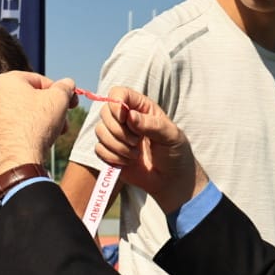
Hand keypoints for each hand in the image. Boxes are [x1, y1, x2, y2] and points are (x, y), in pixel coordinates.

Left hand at [0, 70, 75, 177]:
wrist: (14, 163)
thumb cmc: (35, 126)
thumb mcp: (59, 99)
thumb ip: (65, 87)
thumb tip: (67, 84)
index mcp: (6, 81)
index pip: (39, 81)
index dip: (58, 92)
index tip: (69, 104)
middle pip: (28, 99)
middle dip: (49, 110)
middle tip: (62, 122)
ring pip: (18, 116)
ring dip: (37, 123)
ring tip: (51, 136)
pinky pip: (9, 132)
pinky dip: (21, 136)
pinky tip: (32, 146)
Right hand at [93, 86, 204, 212]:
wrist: (170, 180)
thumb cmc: (175, 153)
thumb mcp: (170, 136)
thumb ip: (151, 125)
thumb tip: (130, 116)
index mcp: (141, 107)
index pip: (118, 93)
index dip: (116, 103)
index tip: (124, 118)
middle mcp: (125, 118)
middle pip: (105, 112)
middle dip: (119, 131)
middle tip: (137, 142)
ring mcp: (116, 135)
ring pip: (100, 132)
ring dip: (118, 146)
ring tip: (136, 155)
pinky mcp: (110, 152)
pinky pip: (98, 149)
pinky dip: (112, 157)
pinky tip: (128, 162)